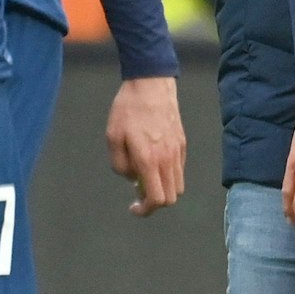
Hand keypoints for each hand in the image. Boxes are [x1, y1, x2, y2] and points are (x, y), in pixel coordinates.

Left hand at [106, 76, 185, 215]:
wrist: (150, 83)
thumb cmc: (128, 109)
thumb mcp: (112, 137)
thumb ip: (120, 165)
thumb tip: (133, 179)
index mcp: (149, 159)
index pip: (156, 199)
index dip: (145, 210)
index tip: (133, 206)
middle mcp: (167, 158)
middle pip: (171, 197)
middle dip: (155, 202)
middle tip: (138, 192)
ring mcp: (178, 151)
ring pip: (178, 185)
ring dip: (164, 189)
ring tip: (147, 175)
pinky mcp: (182, 142)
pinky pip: (180, 169)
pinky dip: (169, 175)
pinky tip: (155, 161)